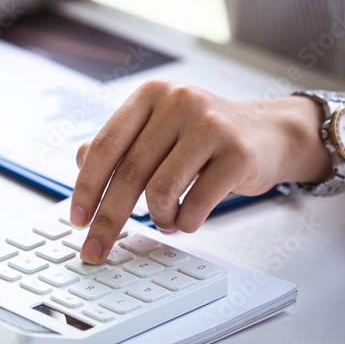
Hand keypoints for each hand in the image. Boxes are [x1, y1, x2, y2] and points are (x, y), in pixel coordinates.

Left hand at [70, 80, 330, 263]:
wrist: (268, 134)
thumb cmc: (202, 137)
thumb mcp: (157, 129)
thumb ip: (120, 144)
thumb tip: (79, 165)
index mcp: (150, 94)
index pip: (105, 145)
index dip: (86, 186)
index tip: (76, 220)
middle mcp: (178, 102)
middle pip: (129, 172)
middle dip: (108, 219)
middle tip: (96, 249)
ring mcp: (211, 125)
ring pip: (160, 189)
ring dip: (157, 217)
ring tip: (165, 220)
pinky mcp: (238, 153)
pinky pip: (196, 203)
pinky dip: (185, 222)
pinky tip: (187, 220)